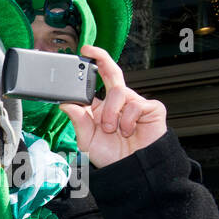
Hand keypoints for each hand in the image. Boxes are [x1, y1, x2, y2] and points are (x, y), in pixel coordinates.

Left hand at [61, 44, 167, 167]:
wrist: (131, 168)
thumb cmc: (110, 155)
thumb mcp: (87, 139)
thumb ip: (78, 120)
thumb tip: (66, 103)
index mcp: (102, 107)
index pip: (98, 81)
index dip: (95, 64)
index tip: (85, 50)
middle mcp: (119, 102)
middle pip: (113, 74)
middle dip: (102, 59)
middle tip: (90, 51)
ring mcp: (136, 103)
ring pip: (119, 93)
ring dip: (110, 113)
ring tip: (110, 129)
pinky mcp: (152, 108)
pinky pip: (135, 105)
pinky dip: (127, 120)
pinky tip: (127, 130)